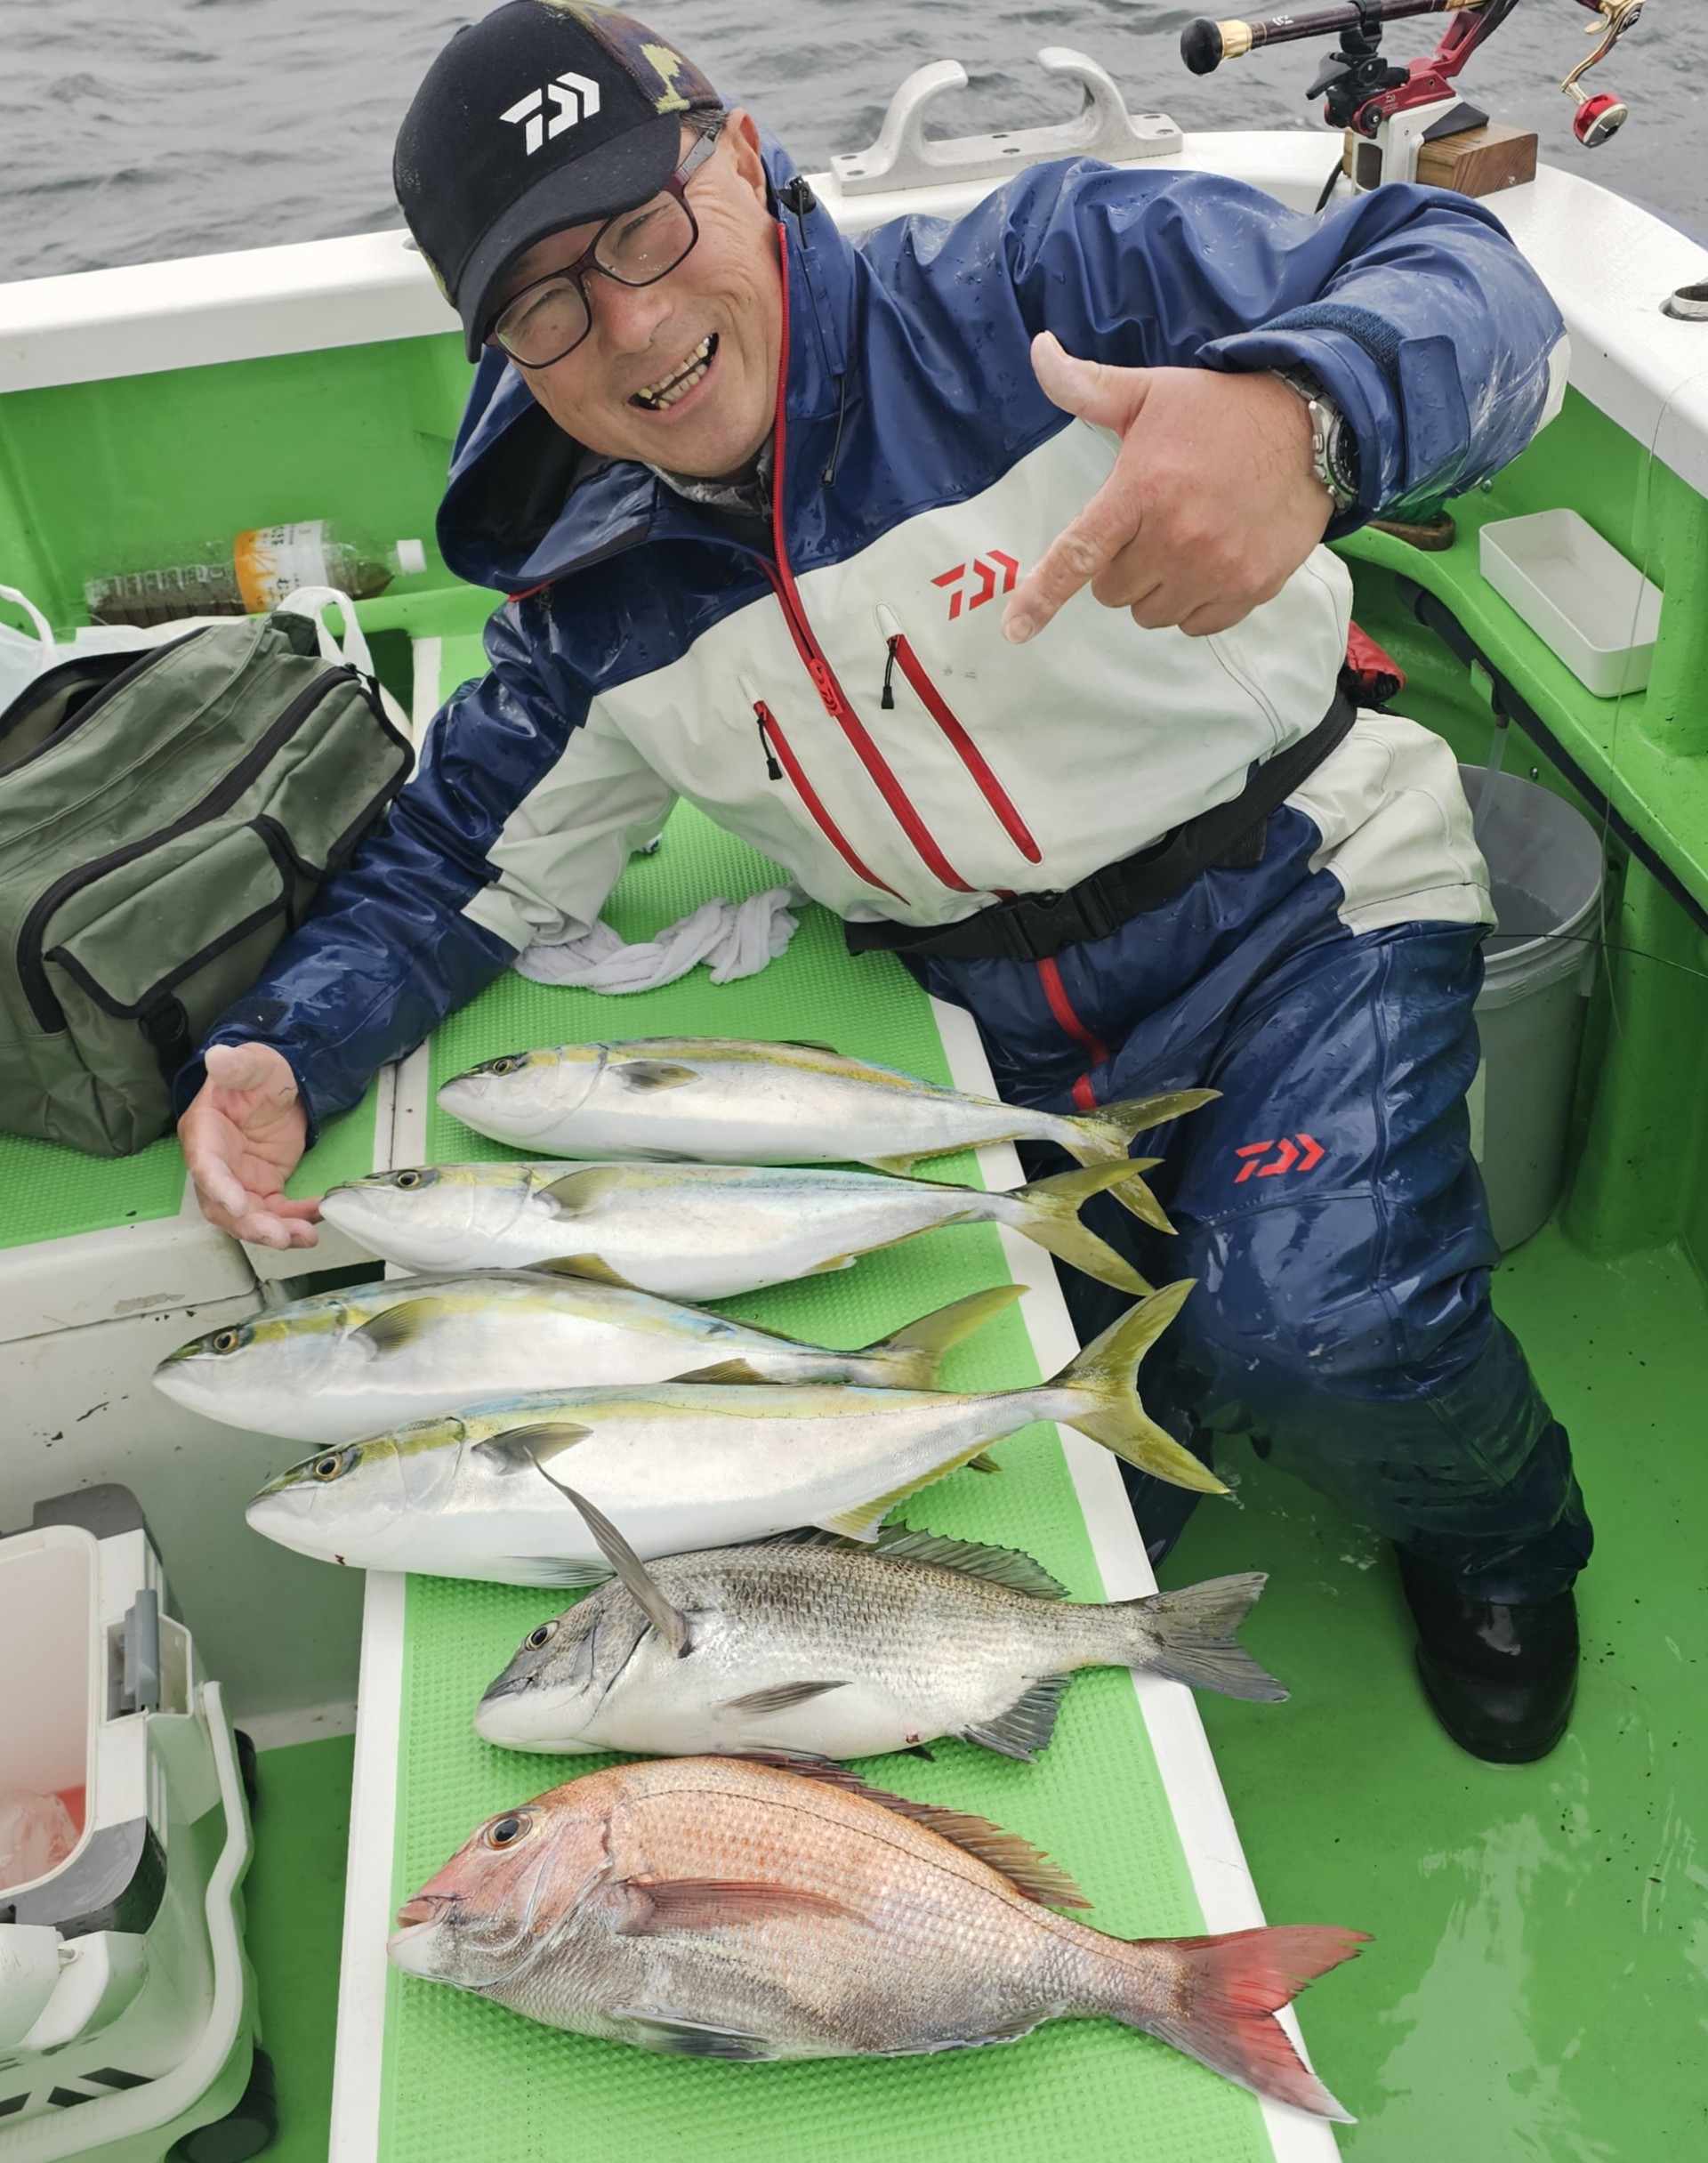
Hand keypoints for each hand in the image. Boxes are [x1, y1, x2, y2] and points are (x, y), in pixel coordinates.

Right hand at [180, 1043, 318, 1249]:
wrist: (284, 1084)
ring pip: (249, 1217)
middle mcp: (216, 1164)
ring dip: (275, 1231)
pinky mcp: (264, 1187)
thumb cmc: (259, 1073)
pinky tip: (317, 1217)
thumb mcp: (253, 1063)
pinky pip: (277, 1212)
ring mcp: (240, 1180)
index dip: (219, 1187)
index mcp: (204, 1132)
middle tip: (280, 1237)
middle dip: (249, 1224)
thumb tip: (219, 1057)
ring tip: (305, 1237)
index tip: (238, 1205)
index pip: (206, 1165)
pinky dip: (296, 1219)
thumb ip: (237, 1066)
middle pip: (223, 1205)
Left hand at [1002, 334, 1335, 642]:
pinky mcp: (1249, 588)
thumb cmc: (1221, 411)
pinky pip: (1195, 625)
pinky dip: (1194, 605)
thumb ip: (1088, 386)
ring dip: (1156, 589)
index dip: (1042, 596)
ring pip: (1151, 613)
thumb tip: (1038, 352)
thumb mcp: (1151, 393)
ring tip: (1184, 543)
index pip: (1079, 554)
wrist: (1310, 427)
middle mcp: (1176, 536)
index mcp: (1141, 490)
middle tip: (1151, 527)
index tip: (1016, 630)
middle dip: (1120, 567)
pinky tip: (1210, 563)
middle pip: (1113, 592)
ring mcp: (1215, 567)